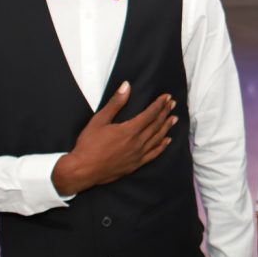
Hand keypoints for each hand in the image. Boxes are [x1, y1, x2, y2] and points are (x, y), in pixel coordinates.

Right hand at [51, 81, 176, 194]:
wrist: (83, 170)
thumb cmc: (88, 145)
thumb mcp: (99, 120)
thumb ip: (115, 103)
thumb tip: (126, 86)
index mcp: (129, 130)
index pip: (150, 114)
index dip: (159, 104)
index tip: (167, 97)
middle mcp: (137, 143)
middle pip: (156, 125)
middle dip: (165, 113)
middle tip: (173, 104)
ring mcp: (137, 155)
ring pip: (157, 138)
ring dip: (166, 127)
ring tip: (174, 119)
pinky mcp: (135, 165)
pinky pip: (153, 154)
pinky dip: (162, 146)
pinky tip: (167, 141)